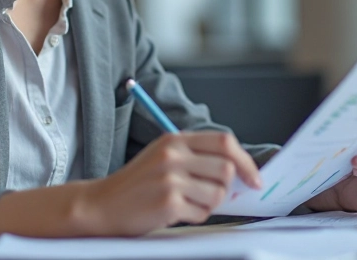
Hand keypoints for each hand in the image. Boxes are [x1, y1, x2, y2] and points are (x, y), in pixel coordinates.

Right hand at [79, 131, 262, 235]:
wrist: (101, 204)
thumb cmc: (137, 184)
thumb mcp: (163, 157)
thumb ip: (196, 157)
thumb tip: (239, 171)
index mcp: (175, 140)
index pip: (225, 142)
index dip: (246, 161)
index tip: (254, 178)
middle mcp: (173, 155)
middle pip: (227, 169)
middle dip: (226, 188)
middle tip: (210, 195)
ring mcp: (170, 178)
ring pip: (218, 194)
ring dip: (209, 204)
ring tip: (186, 203)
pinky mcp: (168, 202)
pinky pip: (202, 213)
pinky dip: (194, 216)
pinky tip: (175, 212)